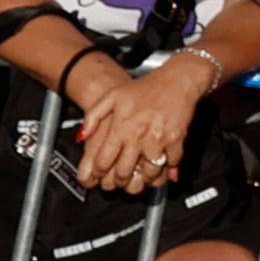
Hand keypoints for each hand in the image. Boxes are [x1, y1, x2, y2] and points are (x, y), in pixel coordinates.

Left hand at [73, 58, 211, 192]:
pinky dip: (166, 169)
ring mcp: (158, 139)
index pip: (103, 161)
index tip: (99, 176)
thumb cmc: (146, 87)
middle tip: (119, 180)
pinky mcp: (176, 140)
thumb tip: (81, 136)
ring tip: (139, 177)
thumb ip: (93, 116)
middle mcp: (138, 135)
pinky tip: (160, 167)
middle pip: (124, 173)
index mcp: (121, 126)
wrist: (178, 79)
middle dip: (119, 181)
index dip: (98, 174)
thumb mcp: (113, 96)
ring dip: (143, 179)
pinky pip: (170, 164)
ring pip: (148, 173)